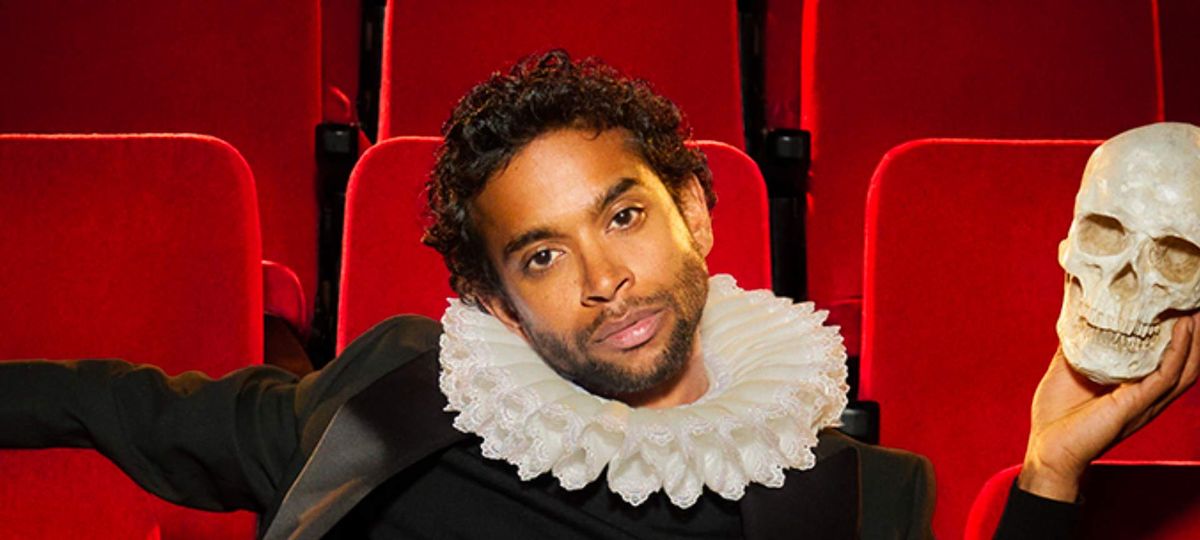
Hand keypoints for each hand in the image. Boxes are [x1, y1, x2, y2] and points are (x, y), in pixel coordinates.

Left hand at [1019, 314, 1199, 500]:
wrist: (1047, 449)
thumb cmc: (1056, 416)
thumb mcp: (1066, 369)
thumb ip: (1076, 345)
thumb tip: (1074, 314)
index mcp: (1133, 386)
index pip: (1166, 357)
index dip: (1176, 332)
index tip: (1176, 302)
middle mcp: (1147, 394)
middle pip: (1186, 361)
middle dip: (1195, 332)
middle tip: (1195, 300)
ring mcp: (1145, 400)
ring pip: (1185, 367)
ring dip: (1194, 338)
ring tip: (1196, 309)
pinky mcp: (1135, 404)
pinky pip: (1165, 376)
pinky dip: (1177, 351)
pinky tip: (1182, 329)